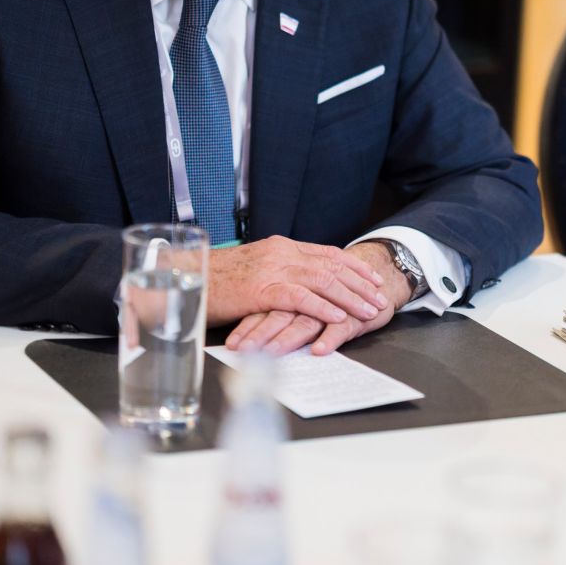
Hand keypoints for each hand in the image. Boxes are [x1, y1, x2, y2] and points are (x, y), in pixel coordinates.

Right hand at [222, 240, 403, 355]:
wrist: (185, 276)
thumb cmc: (216, 279)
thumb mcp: (253, 269)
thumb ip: (277, 272)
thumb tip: (298, 282)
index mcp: (281, 247)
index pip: (327, 254)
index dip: (353, 266)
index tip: (372, 278)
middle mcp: (281, 254)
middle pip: (331, 266)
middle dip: (360, 283)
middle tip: (380, 297)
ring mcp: (272, 270)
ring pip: (322, 281)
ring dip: (350, 297)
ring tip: (369, 310)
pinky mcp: (261, 289)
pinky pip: (300, 297)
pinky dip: (322, 307)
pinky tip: (338, 317)